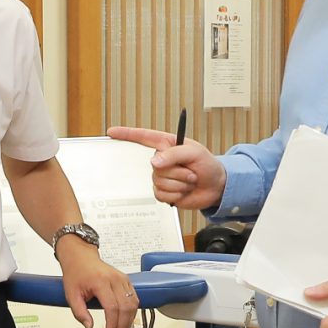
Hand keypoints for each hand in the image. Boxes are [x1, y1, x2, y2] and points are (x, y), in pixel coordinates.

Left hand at [59, 242, 140, 327]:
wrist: (81, 257)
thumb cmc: (76, 272)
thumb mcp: (71, 294)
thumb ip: (79, 312)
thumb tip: (89, 326)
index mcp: (100, 281)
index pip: (112, 307)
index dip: (112, 323)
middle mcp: (114, 279)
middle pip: (126, 306)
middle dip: (123, 326)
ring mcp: (122, 279)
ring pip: (133, 303)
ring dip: (129, 320)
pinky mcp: (126, 280)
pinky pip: (134, 298)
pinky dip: (132, 312)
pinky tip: (126, 321)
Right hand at [108, 126, 225, 211]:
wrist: (216, 187)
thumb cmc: (208, 165)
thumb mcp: (195, 153)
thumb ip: (174, 154)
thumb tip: (154, 162)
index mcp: (167, 144)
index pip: (143, 137)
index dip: (126, 134)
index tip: (112, 133)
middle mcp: (162, 160)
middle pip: (155, 167)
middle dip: (177, 172)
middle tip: (190, 172)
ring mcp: (162, 177)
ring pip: (159, 182)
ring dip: (179, 184)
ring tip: (189, 181)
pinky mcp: (164, 192)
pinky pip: (161, 195)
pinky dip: (176, 195)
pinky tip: (183, 191)